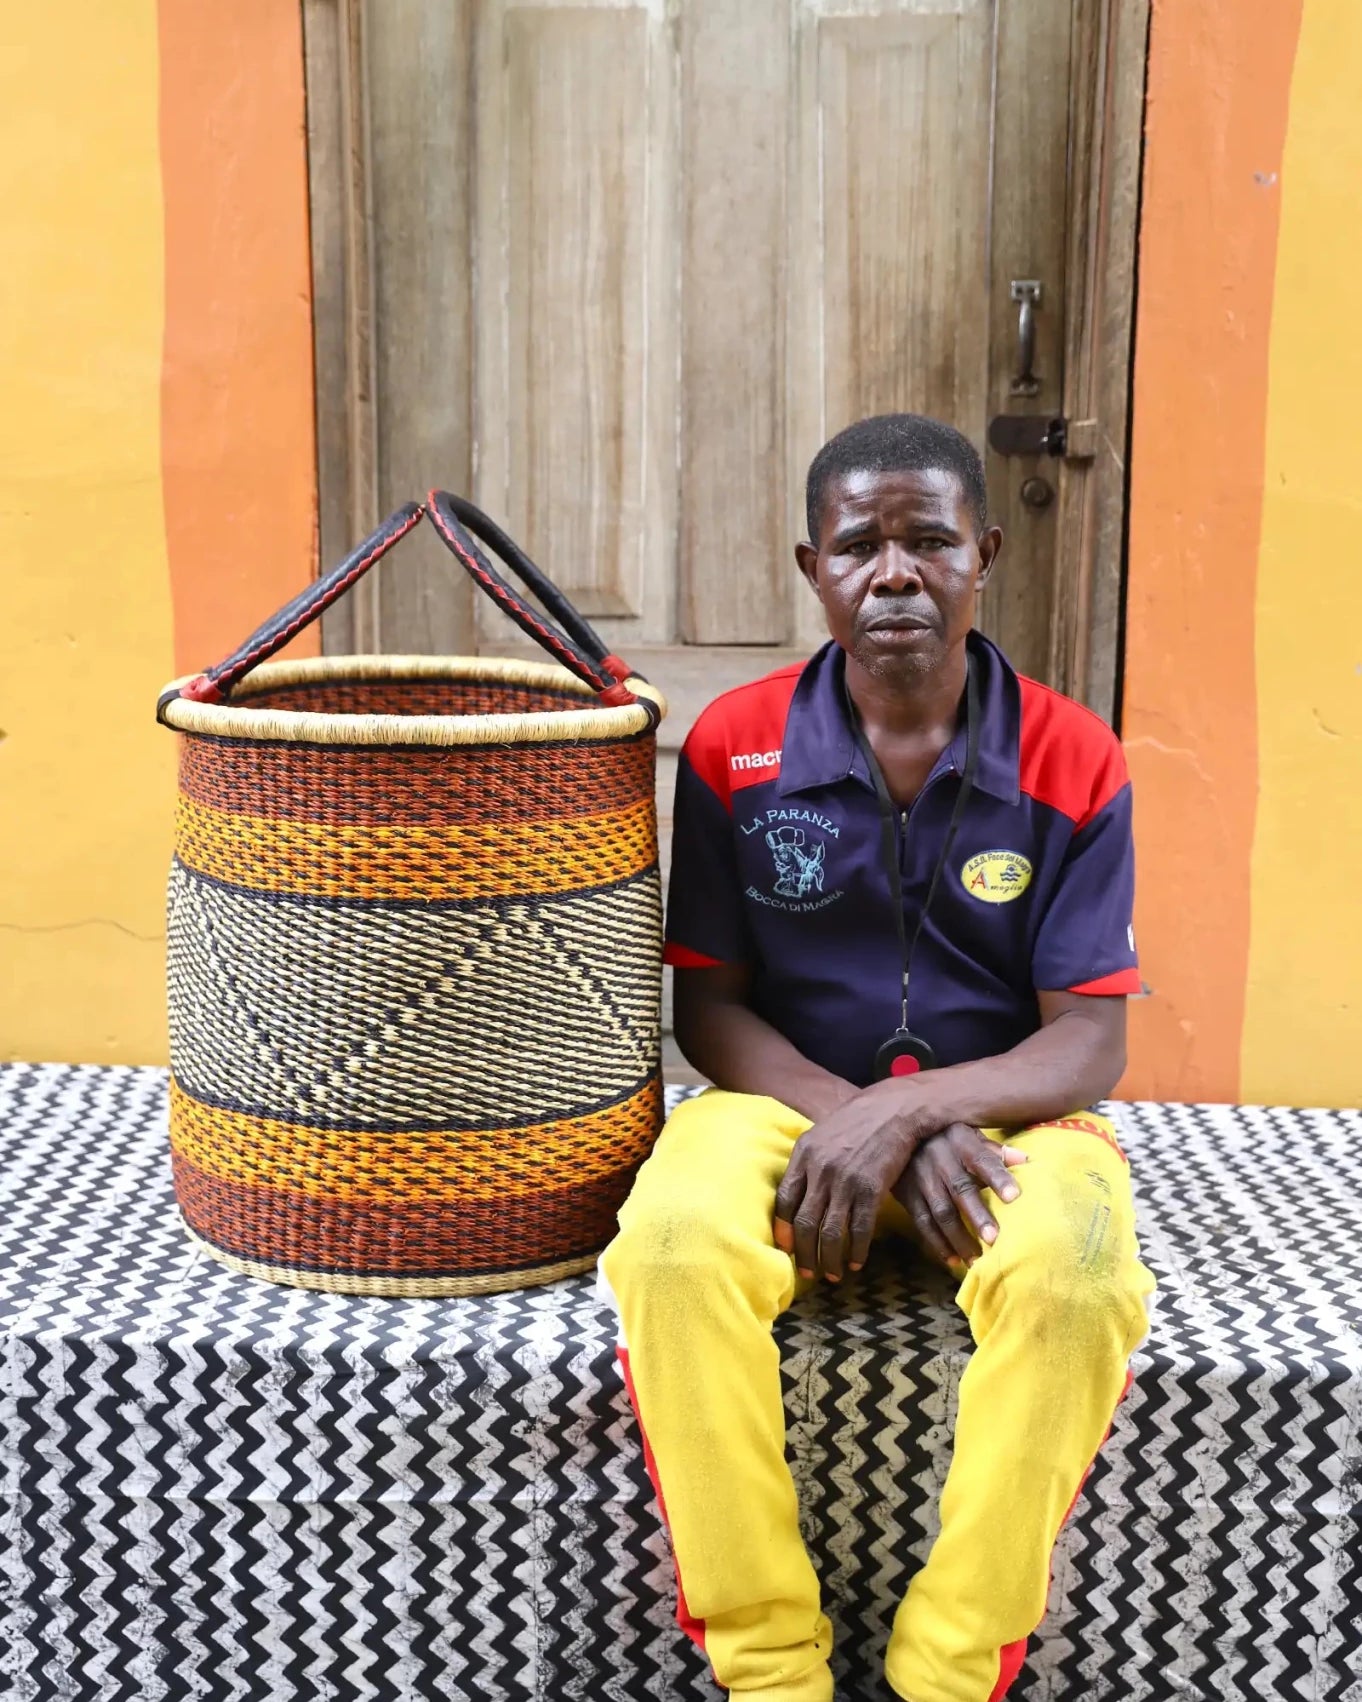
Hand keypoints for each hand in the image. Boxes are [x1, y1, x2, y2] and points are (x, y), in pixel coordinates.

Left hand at [772, 1082, 917, 1282]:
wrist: (894, 1109)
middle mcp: (820, 1169)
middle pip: (804, 1222)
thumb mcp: (823, 1134)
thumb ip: (807, 1163)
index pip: (784, 1200)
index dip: (783, 1230)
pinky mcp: (871, 1189)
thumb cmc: (857, 1121)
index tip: (786, 1249)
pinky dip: (857, 1250)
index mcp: (803, 1154)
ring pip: (830, 1232)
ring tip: (832, 1275)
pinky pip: (860, 1229)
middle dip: (804, 1254)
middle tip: (807, 1274)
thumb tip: (796, 1196)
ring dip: (829, 1259)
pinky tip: (857, 1262)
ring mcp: (845, 1180)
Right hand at [891, 1124, 1027, 1271]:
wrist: (896, 1135)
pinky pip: (922, 1222)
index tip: (1014, 1197)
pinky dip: (937, 1242)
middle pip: (960, 1189)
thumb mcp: (967, 1133)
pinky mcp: (907, 1195)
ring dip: (958, 1237)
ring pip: (940, 1211)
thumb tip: (1024, 1160)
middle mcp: (940, 1159)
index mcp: (960, 1141)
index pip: (982, 1159)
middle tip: (994, 1239)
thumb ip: (993, 1149)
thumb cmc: (945, 1137)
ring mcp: (921, 1178)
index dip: (997, 1177)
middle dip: (977, 1215)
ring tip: (976, 1260)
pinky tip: (953, 1260)